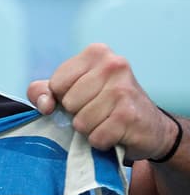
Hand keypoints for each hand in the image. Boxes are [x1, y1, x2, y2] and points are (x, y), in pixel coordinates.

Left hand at [27, 43, 178, 160]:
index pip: (56, 84)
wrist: (150, 127)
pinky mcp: (129, 115)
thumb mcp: (72, 90)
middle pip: (68, 103)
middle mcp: (113, 65)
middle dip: (77, 114)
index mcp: (96, 53)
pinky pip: (96, 137)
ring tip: (107, 121)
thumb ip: (44, 91)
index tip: (82, 97)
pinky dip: (101, 141)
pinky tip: (115, 133)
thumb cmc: (106, 105)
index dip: (62, 98)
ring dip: (90, 129)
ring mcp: (123, 90)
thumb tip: (44, 104)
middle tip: (98, 111)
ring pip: (81, 122)